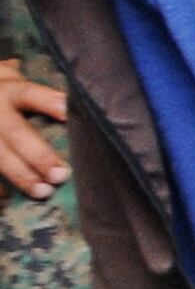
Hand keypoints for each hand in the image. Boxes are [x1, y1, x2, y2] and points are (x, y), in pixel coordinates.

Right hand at [0, 57, 64, 200]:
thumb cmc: (19, 98)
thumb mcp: (30, 90)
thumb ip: (52, 102)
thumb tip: (91, 117)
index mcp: (12, 92)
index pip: (30, 95)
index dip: (48, 103)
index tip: (68, 114)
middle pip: (15, 132)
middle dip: (38, 155)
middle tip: (60, 174)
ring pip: (0, 155)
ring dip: (21, 175)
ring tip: (43, 191)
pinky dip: (2, 187)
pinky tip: (12, 198)